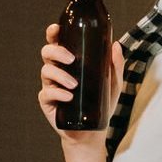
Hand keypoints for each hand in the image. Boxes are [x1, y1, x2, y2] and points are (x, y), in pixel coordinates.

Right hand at [38, 24, 124, 145]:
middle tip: (71, 59)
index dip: (53, 33)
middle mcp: (57, 71)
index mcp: (68, 63)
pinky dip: (58, 93)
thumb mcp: (113, 84)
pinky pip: (47, 93)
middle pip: (47, 53)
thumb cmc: (101, 105)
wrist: (92, 132)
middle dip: (56, 52)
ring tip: (74, 85)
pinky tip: (68, 97)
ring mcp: (50, 86)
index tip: (57, 29)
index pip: (57, 43)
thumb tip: (116, 45)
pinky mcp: (47, 102)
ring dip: (60, 75)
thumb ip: (115, 65)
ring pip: (46, 71)